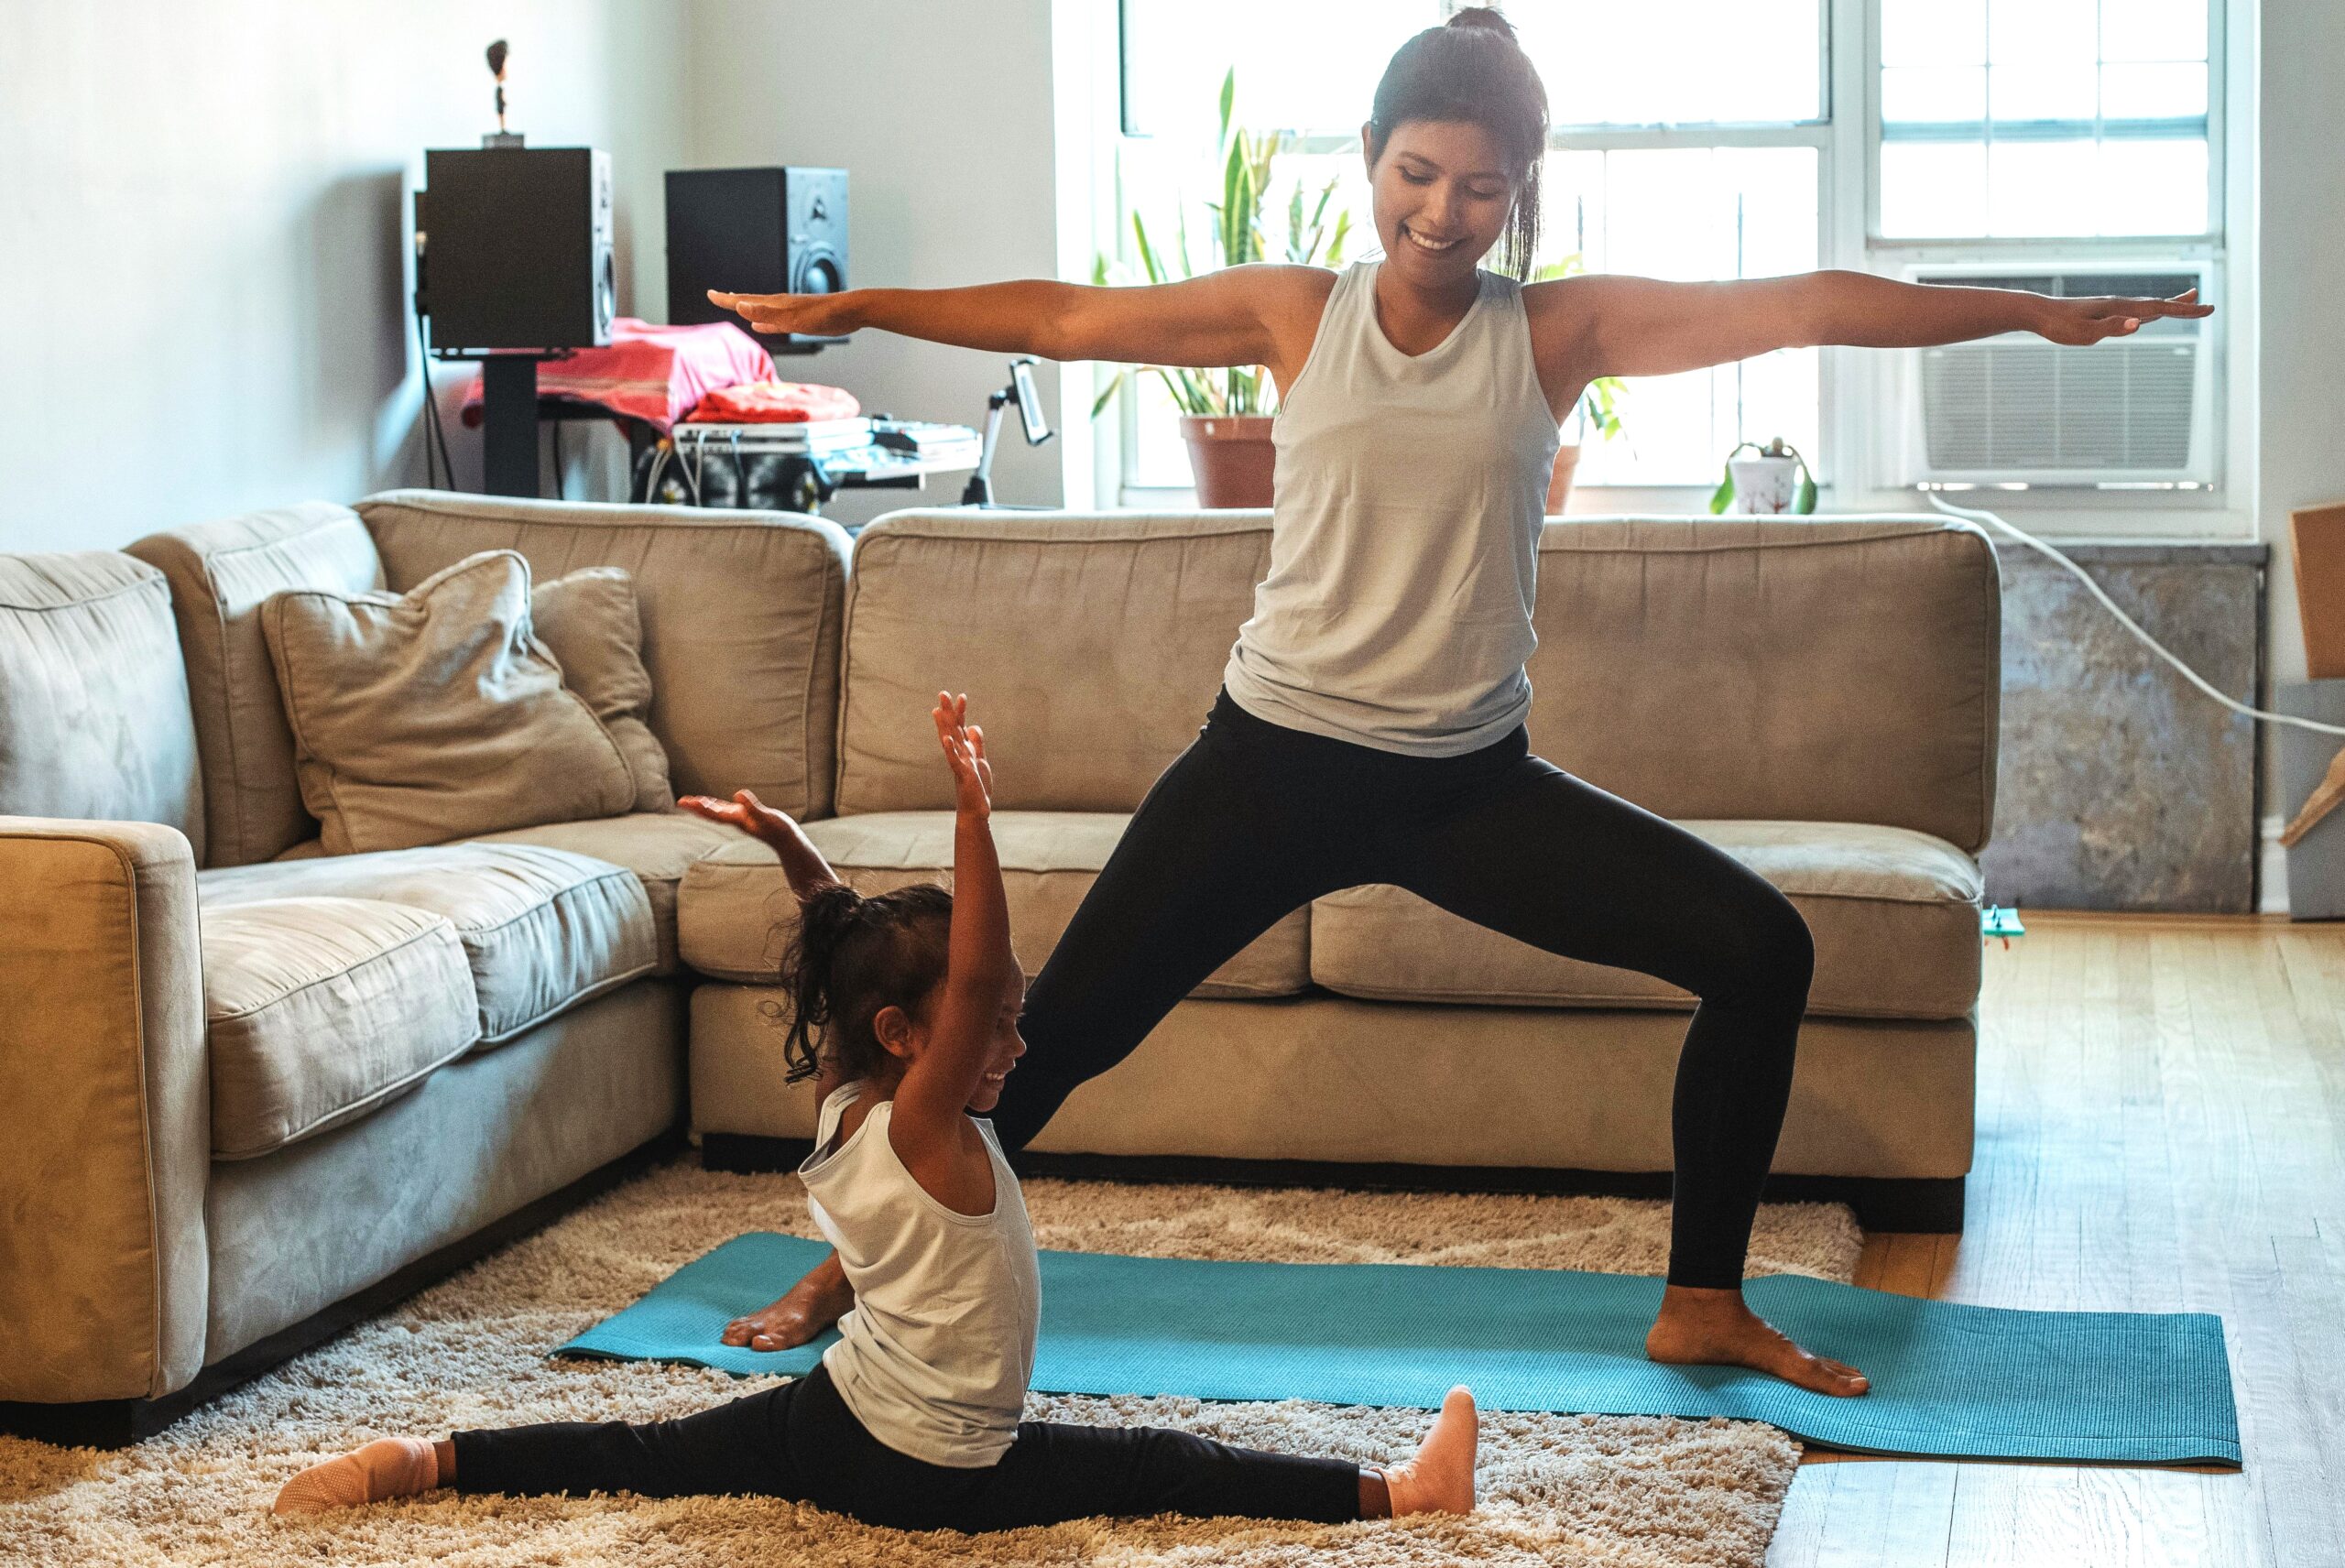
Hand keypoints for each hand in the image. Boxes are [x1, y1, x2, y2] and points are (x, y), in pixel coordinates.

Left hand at [678, 787, 795, 840]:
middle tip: (681, 801)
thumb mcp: (766, 816)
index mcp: (738, 820)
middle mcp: (735, 820)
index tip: (688, 802)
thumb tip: (737, 794)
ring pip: (716, 812)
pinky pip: (725, 810)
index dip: (701, 807)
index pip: (715, 813)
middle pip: (711, 814)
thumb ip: (752, 806)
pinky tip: (711, 802)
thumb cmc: (778, 829)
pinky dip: (716, 805)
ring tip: (690, 801)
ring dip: (703, 807)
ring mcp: (739, 819)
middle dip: (696, 808)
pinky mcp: (745, 817)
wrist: (786, 841)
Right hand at [708, 288, 852, 338]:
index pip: (744, 300)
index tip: (710, 294)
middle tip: (716, 296)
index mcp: (776, 304)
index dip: (726, 299)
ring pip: (761, 310)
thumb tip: (740, 306)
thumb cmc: (824, 315)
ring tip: (736, 307)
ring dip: (747, 309)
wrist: (850, 312)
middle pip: (750, 302)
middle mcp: (780, 305)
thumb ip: (767, 314)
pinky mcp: (799, 320)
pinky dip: (764, 322)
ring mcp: (789, 312)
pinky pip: (774, 321)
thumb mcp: (793, 317)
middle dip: (732, 300)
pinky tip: (761, 326)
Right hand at [931, 691, 992, 817]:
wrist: (976, 809)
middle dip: (948, 711)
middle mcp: (959, 754)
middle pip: (952, 729)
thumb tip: (974, 726)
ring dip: (945, 725)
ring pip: (950, 740)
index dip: (960, 712)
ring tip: (939, 710)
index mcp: (964, 750)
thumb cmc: (976, 786)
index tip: (960, 696)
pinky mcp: (962, 774)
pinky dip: (950, 749)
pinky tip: (947, 739)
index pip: (961, 727)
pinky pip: (954, 760)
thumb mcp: (980, 760)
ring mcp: (959, 763)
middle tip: (942, 693)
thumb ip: (977, 744)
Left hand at [2031, 287, 2211, 345]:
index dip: (2185, 310)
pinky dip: (2149, 311)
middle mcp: (2120, 304)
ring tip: (2186, 301)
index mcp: (2121, 308)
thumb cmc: (2059, 326)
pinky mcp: (2103, 312)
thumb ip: (2111, 328)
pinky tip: (2148, 315)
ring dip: (2169, 305)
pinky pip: (2134, 311)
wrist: (2038, 313)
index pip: (2160, 309)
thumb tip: (2137, 324)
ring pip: (2148, 306)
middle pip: (2159, 304)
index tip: (2209, 308)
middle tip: (2206, 304)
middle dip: (2183, 306)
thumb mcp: (2085, 333)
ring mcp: (2112, 307)